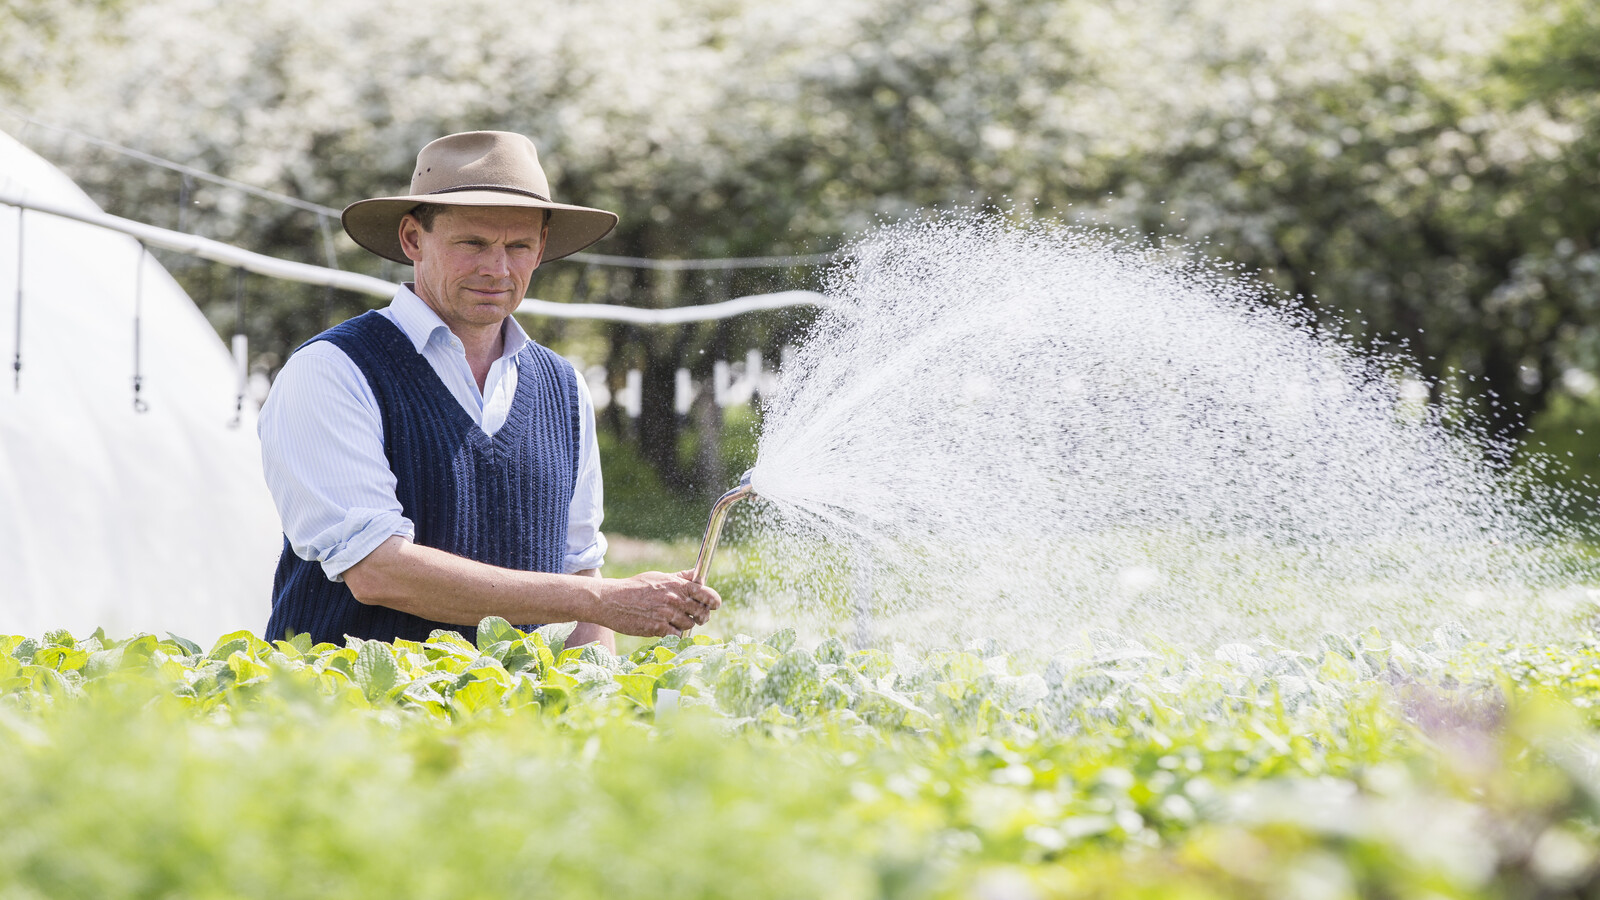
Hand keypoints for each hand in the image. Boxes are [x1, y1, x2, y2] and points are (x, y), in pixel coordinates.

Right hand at [594, 570, 721, 636]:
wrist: (611, 600)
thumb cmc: (634, 587)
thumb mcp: (658, 577)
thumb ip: (679, 578)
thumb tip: (696, 575)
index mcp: (676, 584)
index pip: (706, 593)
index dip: (714, 600)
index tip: (715, 605)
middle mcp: (674, 598)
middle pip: (701, 612)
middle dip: (702, 616)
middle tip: (697, 617)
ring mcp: (666, 614)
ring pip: (689, 625)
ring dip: (685, 625)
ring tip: (675, 622)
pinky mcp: (657, 628)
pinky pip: (676, 635)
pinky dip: (675, 634)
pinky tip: (667, 630)